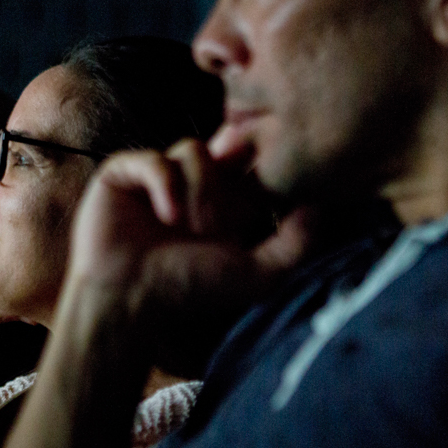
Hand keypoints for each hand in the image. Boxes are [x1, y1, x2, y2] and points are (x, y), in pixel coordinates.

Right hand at [65, 142, 307, 357]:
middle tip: (226, 212)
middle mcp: (192, 185)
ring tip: (191, 228)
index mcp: (225, 202)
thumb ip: (297, 242)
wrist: (128, 300)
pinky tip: (167, 217)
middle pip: (226, 148)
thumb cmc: (188, 291)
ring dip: (199, 188)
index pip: (252, 164)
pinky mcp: (123, 174)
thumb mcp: (257, 273)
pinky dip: (164, 183)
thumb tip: (324, 204)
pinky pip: (153, 158)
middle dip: (231, 174)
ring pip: (193, 150)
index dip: (262, 166)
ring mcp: (157, 177)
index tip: (269, 186)